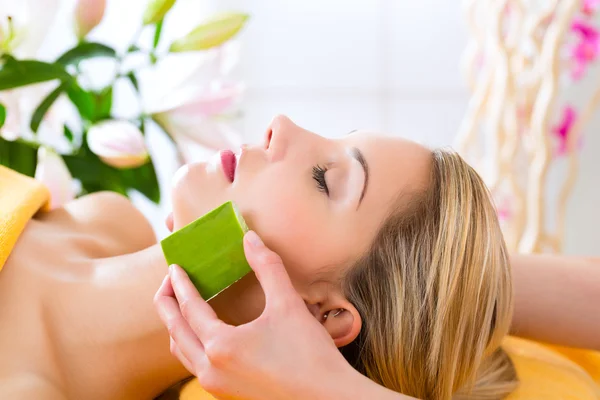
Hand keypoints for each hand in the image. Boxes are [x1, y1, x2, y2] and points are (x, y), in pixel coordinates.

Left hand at [153, 231, 359, 399]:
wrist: (328, 398)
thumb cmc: (310, 354)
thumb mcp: (288, 304)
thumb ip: (267, 267)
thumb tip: (250, 237)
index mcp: (220, 346)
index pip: (189, 309)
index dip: (180, 285)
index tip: (174, 267)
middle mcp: (211, 369)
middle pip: (175, 332)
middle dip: (167, 305)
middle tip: (168, 282)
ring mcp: (217, 385)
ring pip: (182, 352)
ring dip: (176, 326)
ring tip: (181, 305)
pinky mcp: (228, 392)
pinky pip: (195, 365)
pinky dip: (190, 344)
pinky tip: (204, 333)